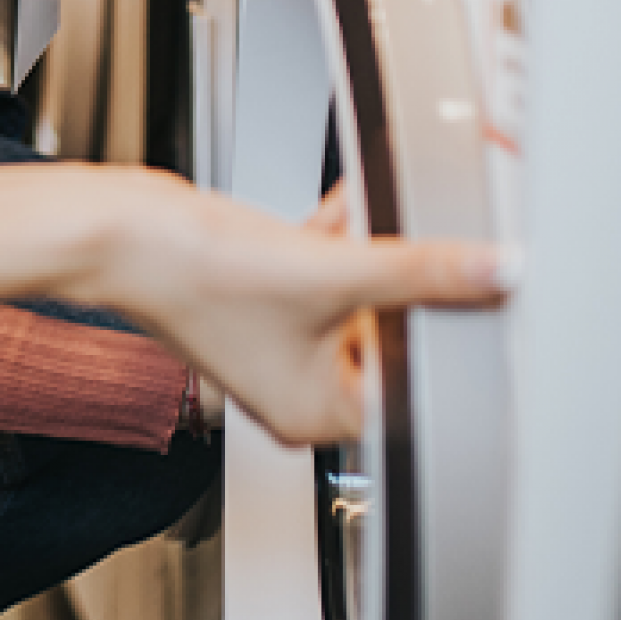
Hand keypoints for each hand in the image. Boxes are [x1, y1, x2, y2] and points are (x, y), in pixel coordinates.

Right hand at [99, 176, 506, 445]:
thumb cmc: (196, 279)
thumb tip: (495, 272)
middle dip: (406, 285)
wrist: (124, 232)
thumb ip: (423, 272)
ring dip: (370, 255)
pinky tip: (351, 206)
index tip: (473, 293)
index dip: (440, 334)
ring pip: (352, 298)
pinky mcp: (262, 298)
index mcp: (317, 413)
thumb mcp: (332, 273)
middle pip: (384, 337)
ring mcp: (277, 342)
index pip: (410, 381)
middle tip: (427, 250)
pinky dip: (337, 241)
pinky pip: (319, 272)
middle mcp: (297, 388)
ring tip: (382, 221)